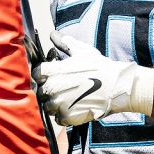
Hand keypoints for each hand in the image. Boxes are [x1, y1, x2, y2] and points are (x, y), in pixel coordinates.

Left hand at [34, 31, 153, 125]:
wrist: (117, 86)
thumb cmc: (100, 67)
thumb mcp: (82, 51)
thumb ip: (64, 43)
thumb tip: (53, 34)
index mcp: (53, 71)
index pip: (37, 74)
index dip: (43, 75)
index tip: (50, 76)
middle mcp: (53, 88)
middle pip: (41, 92)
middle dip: (49, 90)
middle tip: (62, 88)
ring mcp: (60, 104)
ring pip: (48, 106)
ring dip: (55, 104)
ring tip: (68, 99)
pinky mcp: (68, 117)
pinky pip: (58, 119)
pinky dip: (63, 116)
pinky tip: (73, 109)